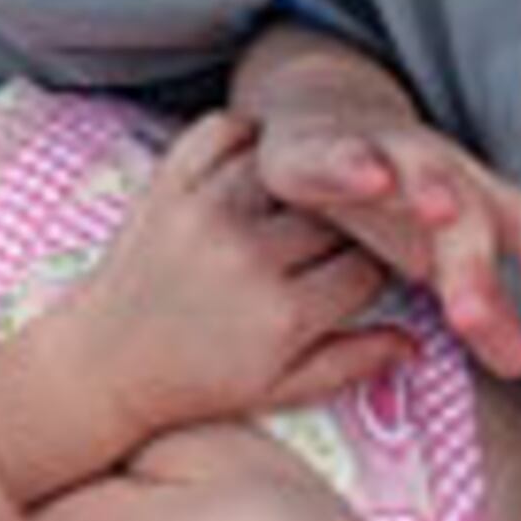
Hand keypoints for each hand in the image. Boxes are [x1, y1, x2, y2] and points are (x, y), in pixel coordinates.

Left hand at [28, 111, 399, 444]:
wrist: (102, 364)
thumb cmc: (198, 384)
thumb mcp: (279, 388)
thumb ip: (351, 363)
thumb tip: (418, 342)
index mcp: (282, 315)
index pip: (368, 266)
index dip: (380, 266)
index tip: (375, 267)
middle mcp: (246, 259)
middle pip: (334, 213)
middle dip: (350, 220)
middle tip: (351, 225)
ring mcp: (203, 214)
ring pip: (285, 165)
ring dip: (301, 176)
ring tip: (311, 192)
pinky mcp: (166, 187)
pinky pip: (220, 131)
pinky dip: (244, 135)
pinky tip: (260, 159)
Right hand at [250, 108, 520, 379]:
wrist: (326, 126)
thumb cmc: (395, 207)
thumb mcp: (441, 261)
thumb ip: (483, 311)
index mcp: (481, 202)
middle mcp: (446, 173)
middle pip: (473, 215)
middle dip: (473, 268)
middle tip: (471, 322)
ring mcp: (390, 154)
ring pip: (421, 169)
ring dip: (433, 188)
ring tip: (441, 214)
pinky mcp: (329, 147)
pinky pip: (344, 153)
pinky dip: (358, 164)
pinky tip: (372, 180)